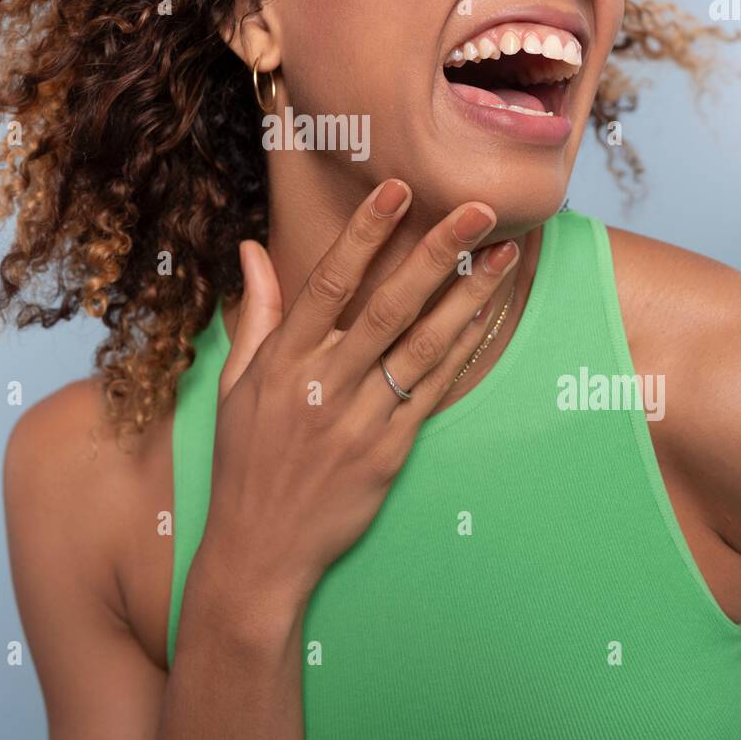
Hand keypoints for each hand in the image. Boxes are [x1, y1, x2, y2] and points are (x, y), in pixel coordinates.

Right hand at [194, 180, 518, 612]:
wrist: (262, 550)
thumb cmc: (244, 459)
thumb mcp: (236, 383)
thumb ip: (256, 313)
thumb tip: (253, 248)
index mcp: (283, 362)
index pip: (327, 282)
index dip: (363, 234)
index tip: (396, 190)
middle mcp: (324, 385)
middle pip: (390, 306)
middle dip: (437, 252)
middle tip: (479, 208)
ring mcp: (362, 421)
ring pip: (424, 346)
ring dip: (470, 296)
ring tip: (505, 253)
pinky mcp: (391, 452)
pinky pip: (435, 391)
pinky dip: (464, 350)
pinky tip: (488, 315)